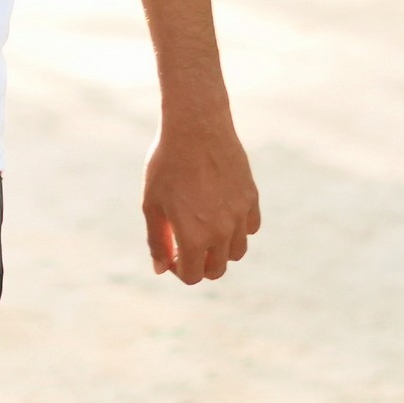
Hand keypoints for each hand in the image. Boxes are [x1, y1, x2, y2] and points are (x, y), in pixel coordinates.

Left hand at [143, 104, 258, 283]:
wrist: (196, 126)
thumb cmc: (166, 164)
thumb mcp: (151, 203)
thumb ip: (156, 240)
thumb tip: (160, 269)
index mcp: (195, 237)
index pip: (192, 276)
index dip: (177, 269)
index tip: (170, 252)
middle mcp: (222, 232)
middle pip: (217, 270)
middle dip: (199, 264)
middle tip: (185, 244)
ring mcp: (240, 215)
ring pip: (237, 252)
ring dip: (220, 249)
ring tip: (203, 227)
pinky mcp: (251, 198)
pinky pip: (250, 228)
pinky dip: (238, 229)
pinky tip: (220, 212)